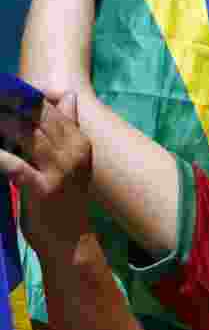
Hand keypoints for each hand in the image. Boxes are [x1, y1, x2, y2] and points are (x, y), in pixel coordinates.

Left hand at [0, 92, 93, 253]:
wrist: (70, 242)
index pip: (50, 107)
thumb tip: (68, 94)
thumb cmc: (65, 201)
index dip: (25, 94)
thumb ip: (68, 127)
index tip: (3, 88)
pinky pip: (16, 166)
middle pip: (37, 116)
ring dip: (1, 123)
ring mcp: (59, 170)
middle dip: (9, 104)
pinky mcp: (43, 190)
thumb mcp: (72, 161)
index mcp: (79, 142)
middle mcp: (72, 152)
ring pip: (26, 134)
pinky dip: (0, 156)